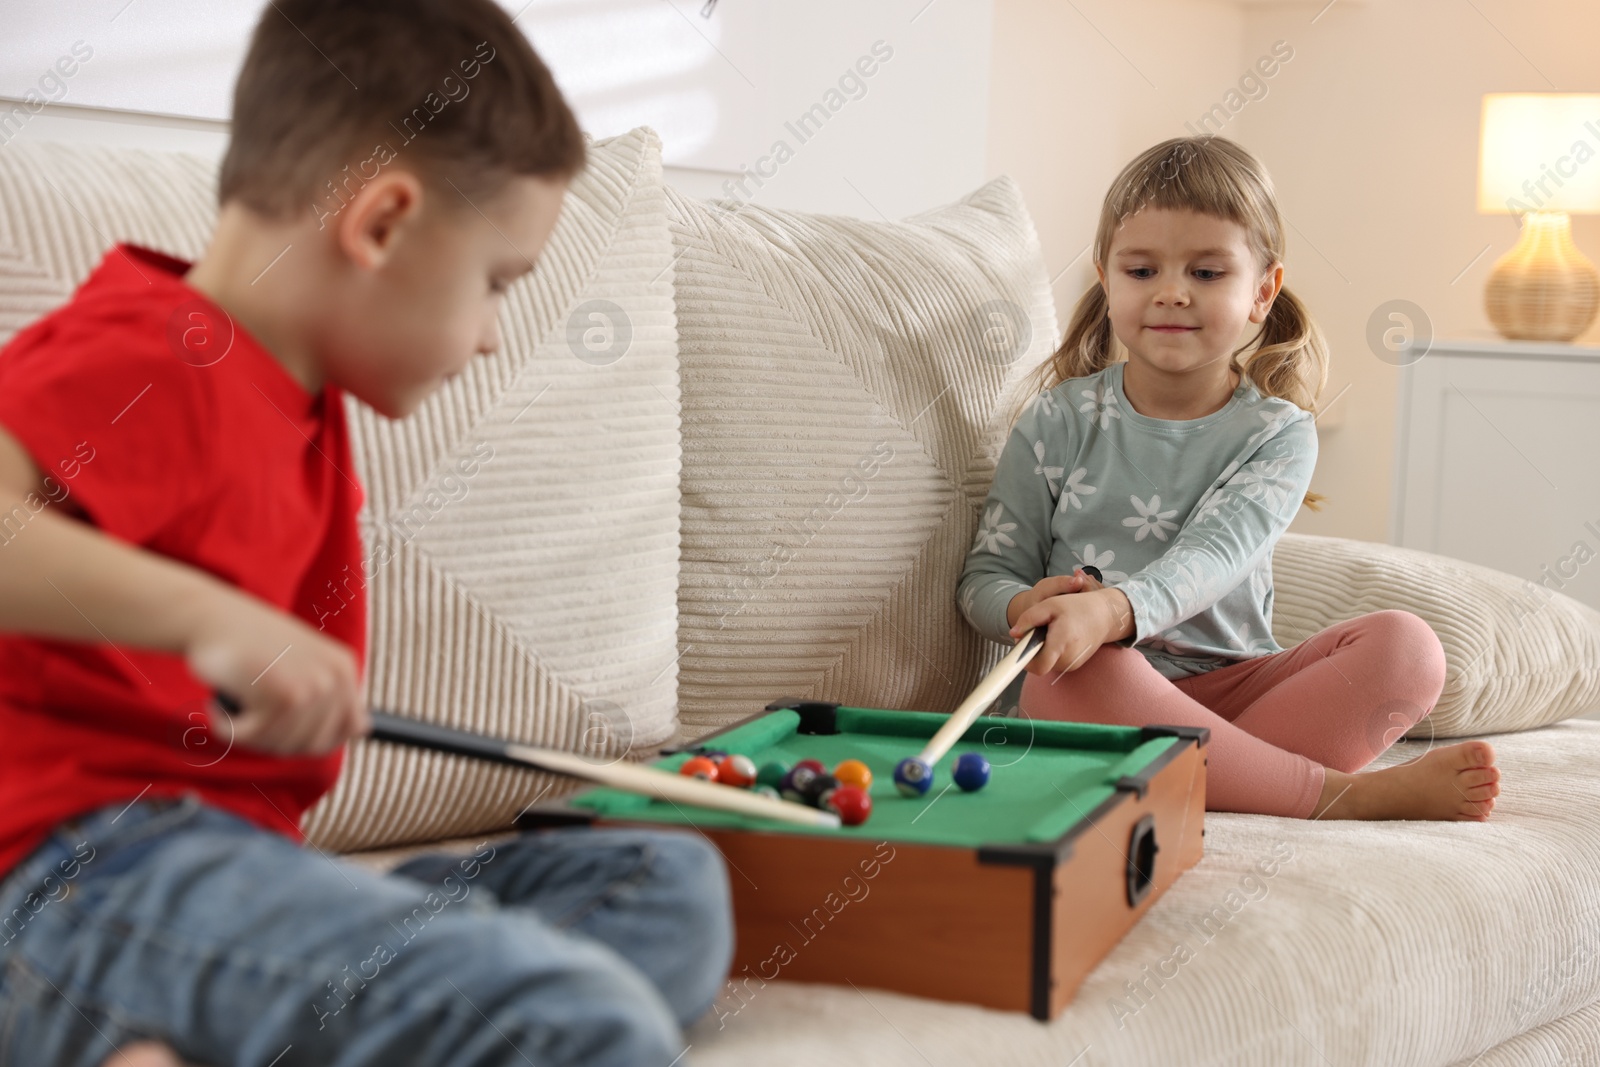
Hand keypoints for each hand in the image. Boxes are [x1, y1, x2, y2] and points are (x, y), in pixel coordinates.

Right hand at [183, 588, 368, 755]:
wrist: (210, 615)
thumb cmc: (248, 641)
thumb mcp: (303, 663)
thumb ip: (331, 695)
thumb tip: (364, 730)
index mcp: (343, 667)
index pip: (350, 729)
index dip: (315, 738)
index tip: (285, 724)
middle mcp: (334, 677)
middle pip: (312, 745)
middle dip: (276, 738)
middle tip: (251, 710)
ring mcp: (311, 687)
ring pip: (280, 745)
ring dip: (248, 733)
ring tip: (237, 699)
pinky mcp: (281, 697)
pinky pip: (252, 738)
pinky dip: (227, 727)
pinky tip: (221, 702)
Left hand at [1006, 568, 1115, 675]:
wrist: (1105, 615)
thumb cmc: (1077, 607)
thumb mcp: (1049, 605)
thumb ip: (1028, 618)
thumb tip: (1014, 634)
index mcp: (1061, 643)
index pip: (1038, 666)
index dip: (1024, 659)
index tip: (1021, 647)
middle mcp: (1069, 658)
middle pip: (1039, 664)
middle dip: (1033, 650)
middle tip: (1039, 630)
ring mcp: (1073, 664)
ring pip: (1046, 664)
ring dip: (1043, 651)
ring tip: (1052, 632)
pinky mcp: (1075, 665)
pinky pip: (1055, 663)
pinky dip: (1053, 652)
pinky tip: (1060, 637)